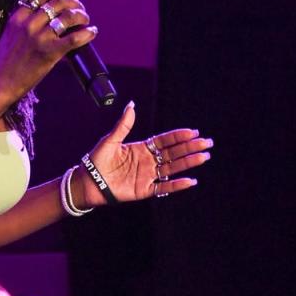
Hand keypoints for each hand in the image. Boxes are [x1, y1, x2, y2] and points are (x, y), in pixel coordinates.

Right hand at [0, 0, 96, 102]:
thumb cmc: (4, 61)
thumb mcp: (10, 33)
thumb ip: (24, 21)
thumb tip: (45, 13)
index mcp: (18, 16)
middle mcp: (29, 23)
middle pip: (58, 2)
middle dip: (74, 2)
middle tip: (79, 7)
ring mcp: (40, 37)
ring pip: (68, 16)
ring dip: (81, 15)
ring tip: (85, 19)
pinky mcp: (49, 52)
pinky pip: (75, 38)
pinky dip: (87, 33)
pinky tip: (91, 32)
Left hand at [77, 102, 211, 206]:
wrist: (88, 181)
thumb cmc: (96, 159)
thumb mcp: (110, 140)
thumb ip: (123, 125)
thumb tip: (132, 105)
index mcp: (141, 148)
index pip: (164, 141)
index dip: (178, 136)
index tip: (193, 131)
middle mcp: (147, 161)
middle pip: (173, 153)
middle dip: (190, 147)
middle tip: (207, 143)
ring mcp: (147, 176)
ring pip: (172, 168)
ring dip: (188, 163)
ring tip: (204, 157)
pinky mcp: (144, 190)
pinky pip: (163, 187)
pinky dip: (177, 185)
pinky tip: (190, 180)